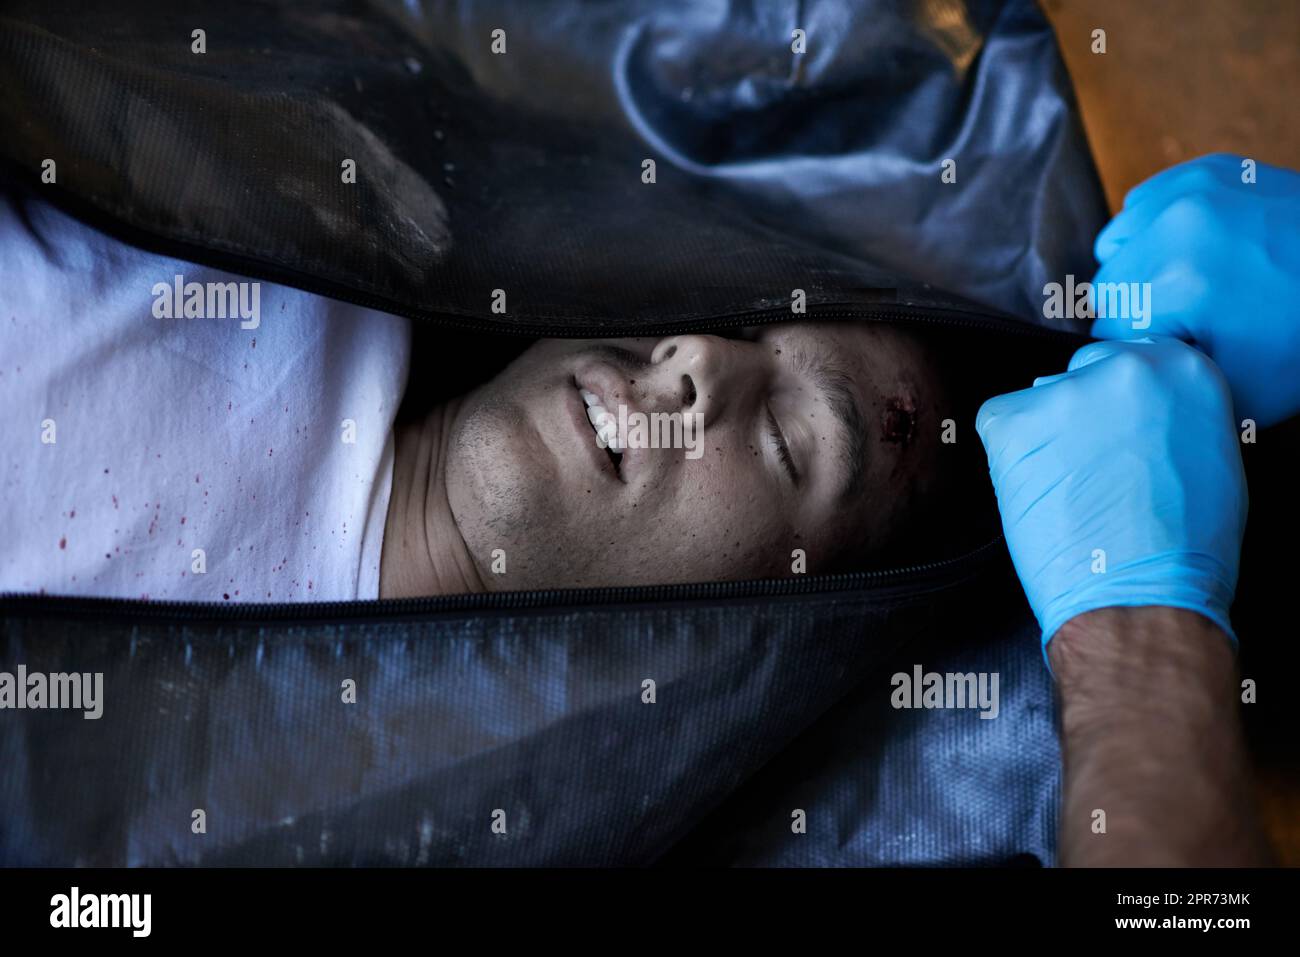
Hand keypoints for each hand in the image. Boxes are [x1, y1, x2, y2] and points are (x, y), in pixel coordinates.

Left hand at [976, 338, 1246, 649]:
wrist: (1139, 595)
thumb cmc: (1183, 547)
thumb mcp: (1210, 456)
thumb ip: (1174, 412)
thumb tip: (1145, 409)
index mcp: (1183, 369)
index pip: (1131, 359)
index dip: (1116, 403)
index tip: (1112, 429)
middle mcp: (1126, 367)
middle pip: (1082, 372)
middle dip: (1079, 415)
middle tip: (1088, 467)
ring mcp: (1066, 391)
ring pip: (1040, 401)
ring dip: (1044, 436)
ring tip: (1066, 489)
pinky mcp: (1014, 421)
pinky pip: (998, 424)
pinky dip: (1008, 457)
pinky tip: (1038, 491)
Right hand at [1090, 153, 1299, 427]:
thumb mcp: (1241, 394)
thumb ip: (1164, 388)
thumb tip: (1120, 376)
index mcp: (1179, 281)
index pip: (1107, 334)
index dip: (1143, 352)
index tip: (1183, 352)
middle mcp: (1174, 225)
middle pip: (1104, 289)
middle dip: (1138, 312)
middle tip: (1192, 324)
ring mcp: (1187, 189)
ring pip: (1114, 247)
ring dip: (1139, 272)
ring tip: (1191, 289)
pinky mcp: (1200, 170)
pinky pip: (1140, 210)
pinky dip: (1156, 235)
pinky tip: (1196, 255)